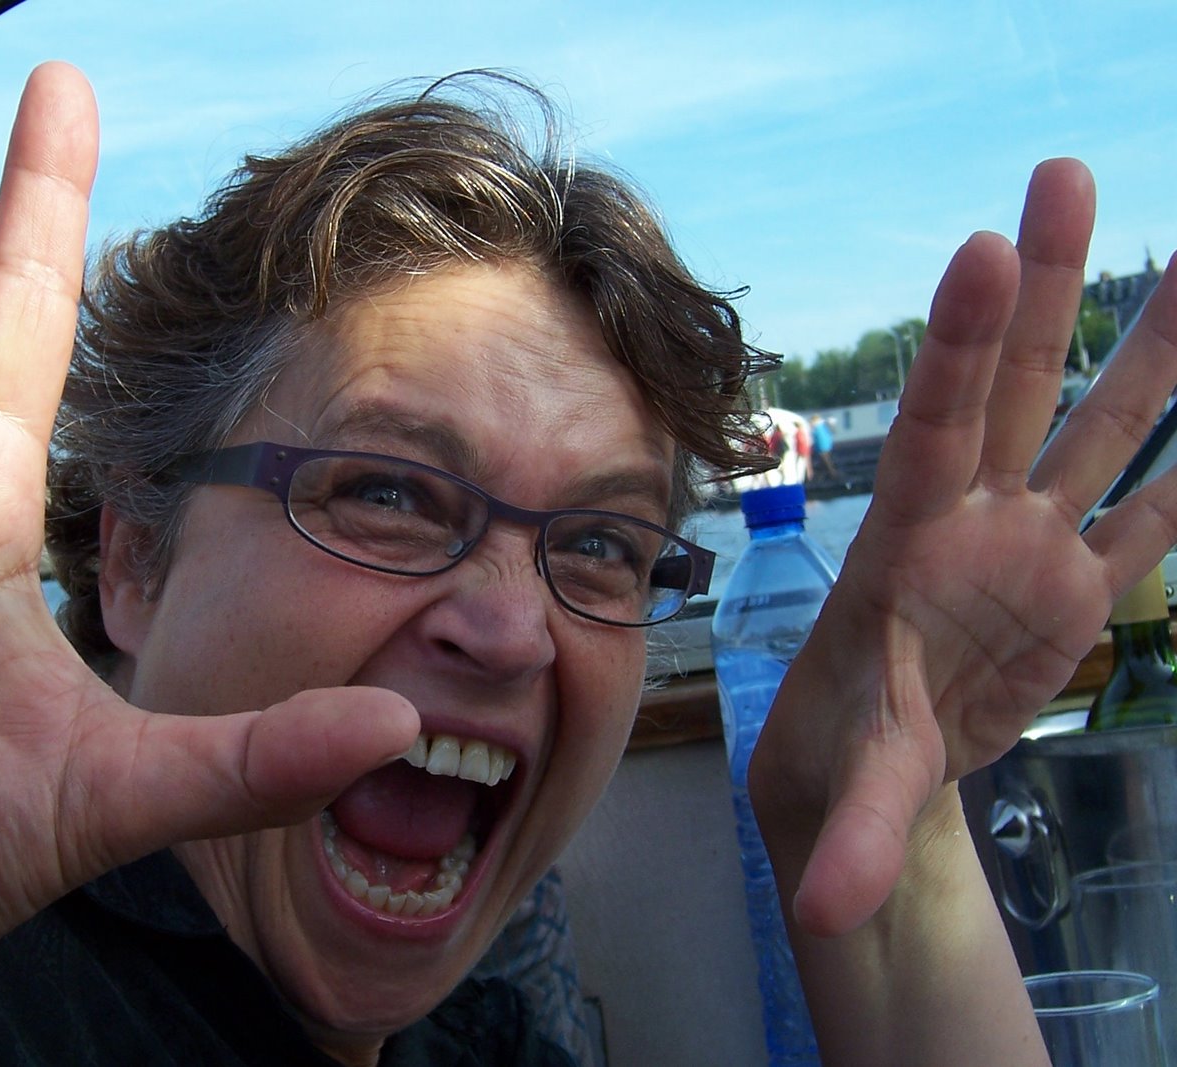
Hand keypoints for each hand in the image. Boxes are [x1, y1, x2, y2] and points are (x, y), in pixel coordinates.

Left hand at [750, 158, 1176, 935]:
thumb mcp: (854, 793)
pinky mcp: (1080, 588)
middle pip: (1015, 392)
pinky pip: (1155, 515)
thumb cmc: (842, 754)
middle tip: (1060, 171)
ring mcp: (1033, 548)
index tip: (983, 249)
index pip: (934, 432)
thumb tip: (830, 912)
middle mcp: (974, 525)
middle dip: (1041, 292)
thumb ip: (858, 838)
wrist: (870, 765)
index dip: (959, 348)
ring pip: (1096, 428)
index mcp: (905, 549)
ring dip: (1145, 344)